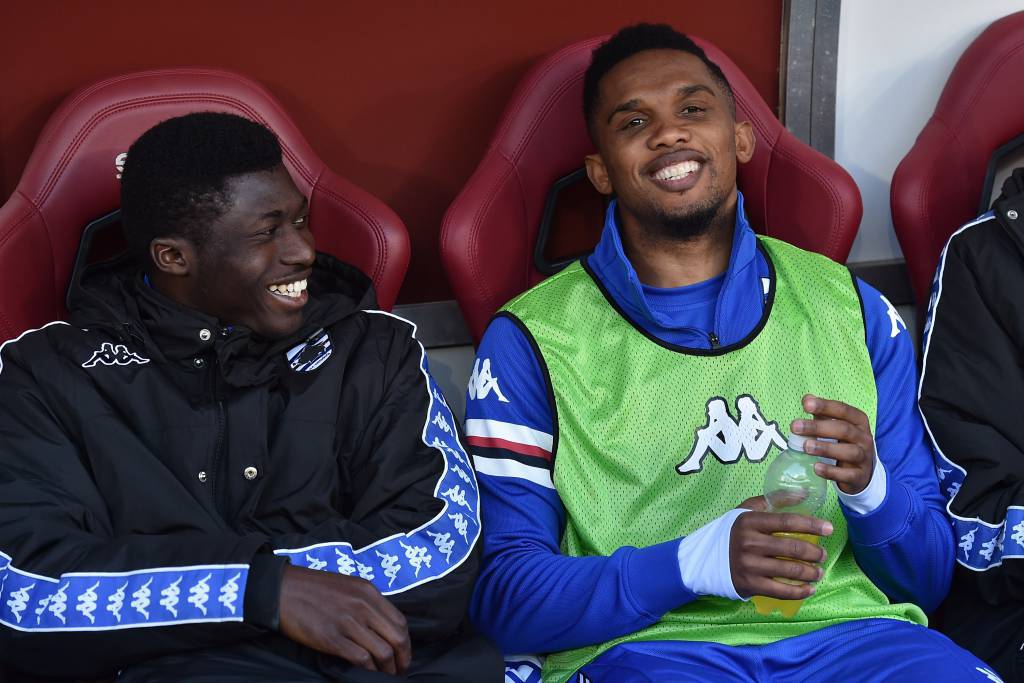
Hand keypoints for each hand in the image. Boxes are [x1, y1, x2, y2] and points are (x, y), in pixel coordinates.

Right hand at [278, 564, 411, 674]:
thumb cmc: (313, 588)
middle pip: (396, 638)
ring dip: (388, 669)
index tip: (404, 655)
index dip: (406, 643)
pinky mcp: (331, 638)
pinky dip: (370, 671)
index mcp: (368, 592)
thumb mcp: (348, 586)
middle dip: (402, 659)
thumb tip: (381, 625)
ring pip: (382, 652)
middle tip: (400, 671)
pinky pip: (360, 659)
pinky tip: (369, 674)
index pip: (400, 622)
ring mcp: (347, 622)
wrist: (282, 589)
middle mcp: (362, 606)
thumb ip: (366, 603)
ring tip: (386, 676)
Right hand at [729, 498, 831, 599]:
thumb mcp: (748, 510)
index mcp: (750, 522)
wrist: (707, 557)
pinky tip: (809, 589)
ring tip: (818, 572)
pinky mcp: (750, 584)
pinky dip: (800, 591)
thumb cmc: (733, 531)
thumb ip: (775, 499)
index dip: (812, 525)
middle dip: (814, 553)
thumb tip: (804, 493)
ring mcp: (750, 565)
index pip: (787, 522)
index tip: (829, 529)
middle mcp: (749, 543)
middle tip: (822, 554)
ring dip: (811, 573)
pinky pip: (781, 591)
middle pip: (792, 548)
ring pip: (790, 570)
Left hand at [792, 394, 874, 494]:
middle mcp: (864, 438)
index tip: (806, 405)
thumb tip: (807, 399)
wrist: (862, 472)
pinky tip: (816, 468)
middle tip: (795, 426)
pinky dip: (832, 471)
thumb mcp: (836, 426)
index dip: (825, 406)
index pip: (843, 410)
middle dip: (818, 427)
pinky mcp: (859, 476)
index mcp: (858, 422)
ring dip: (825, 448)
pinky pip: (848, 474)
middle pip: (844, 430)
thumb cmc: (845, 443)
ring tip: (805, 446)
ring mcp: (864, 458)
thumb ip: (822, 414)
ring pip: (849, 452)